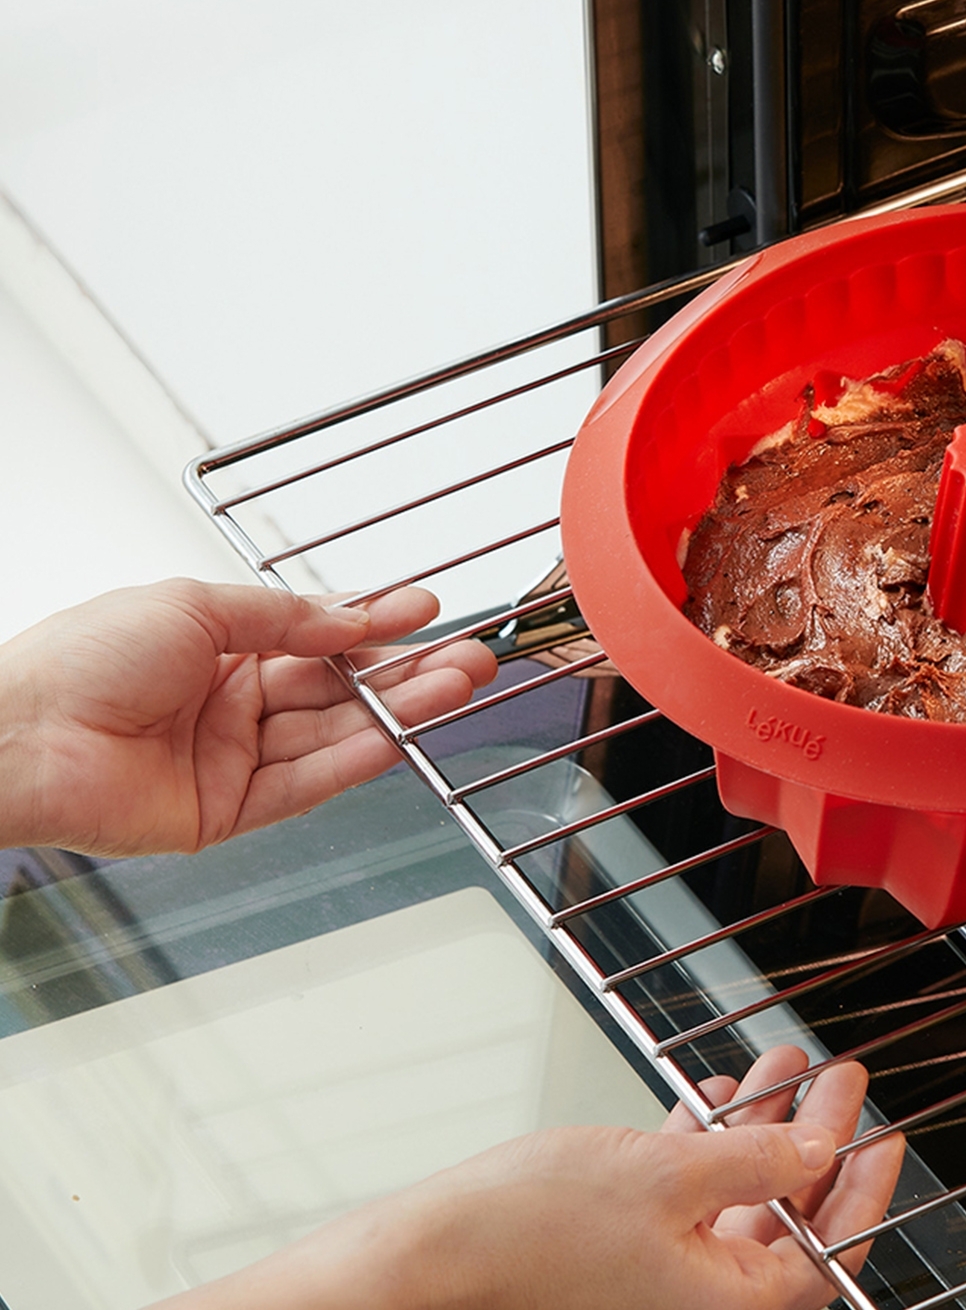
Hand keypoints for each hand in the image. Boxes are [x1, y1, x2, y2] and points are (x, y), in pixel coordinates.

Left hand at [0, 578, 491, 854]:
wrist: (17, 736)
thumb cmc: (78, 660)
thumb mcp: (194, 606)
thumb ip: (282, 618)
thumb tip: (349, 618)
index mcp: (219, 647)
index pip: (319, 637)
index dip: (374, 623)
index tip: (425, 609)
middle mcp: (231, 704)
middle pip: (340, 689)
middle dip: (408, 672)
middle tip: (468, 658)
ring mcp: (232, 759)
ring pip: (335, 734)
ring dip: (399, 711)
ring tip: (454, 687)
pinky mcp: (225, 813)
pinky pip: (304, 785)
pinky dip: (354, 759)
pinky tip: (397, 736)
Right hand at [172, 1046, 906, 1309]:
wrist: (433, 1256)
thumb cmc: (531, 1229)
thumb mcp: (668, 1174)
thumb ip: (754, 1159)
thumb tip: (818, 1147)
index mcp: (725, 1304)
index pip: (827, 1249)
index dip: (862, 1184)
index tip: (883, 1128)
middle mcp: (697, 1300)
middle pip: (787, 1218)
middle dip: (813, 1139)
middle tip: (836, 1080)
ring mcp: (658, 1278)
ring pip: (738, 1200)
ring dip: (760, 1130)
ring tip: (777, 1065)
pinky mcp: (621, 1252)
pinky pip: (687, 1199)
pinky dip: (706, 1147)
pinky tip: (707, 1099)